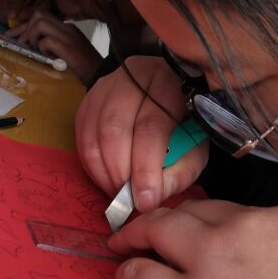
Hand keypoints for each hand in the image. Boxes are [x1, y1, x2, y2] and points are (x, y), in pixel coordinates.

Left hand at [9, 11, 101, 83]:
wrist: (101, 75)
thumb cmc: (84, 67)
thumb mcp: (67, 52)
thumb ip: (54, 45)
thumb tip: (32, 45)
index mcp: (67, 28)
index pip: (41, 16)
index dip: (23, 25)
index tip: (11, 35)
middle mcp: (67, 28)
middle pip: (39, 14)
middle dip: (25, 28)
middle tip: (23, 44)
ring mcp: (68, 37)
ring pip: (41, 23)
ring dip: (32, 36)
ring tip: (36, 49)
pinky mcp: (69, 48)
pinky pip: (47, 40)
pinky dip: (42, 48)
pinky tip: (48, 57)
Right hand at [75, 56, 208, 204]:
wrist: (166, 96)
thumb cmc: (184, 123)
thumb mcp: (195, 147)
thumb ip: (180, 171)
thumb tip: (150, 197)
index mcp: (168, 83)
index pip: (150, 127)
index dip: (145, 168)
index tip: (145, 201)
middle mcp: (133, 76)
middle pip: (114, 128)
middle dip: (119, 173)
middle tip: (127, 199)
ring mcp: (106, 85)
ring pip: (93, 133)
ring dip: (102, 172)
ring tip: (117, 192)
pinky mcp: (89, 99)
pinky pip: (81, 135)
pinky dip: (91, 164)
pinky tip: (105, 178)